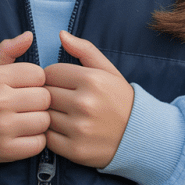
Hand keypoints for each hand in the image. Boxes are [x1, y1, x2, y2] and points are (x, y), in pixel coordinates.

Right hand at [0, 31, 50, 163]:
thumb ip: (8, 50)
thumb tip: (29, 35)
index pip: (39, 74)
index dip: (36, 81)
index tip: (25, 87)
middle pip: (45, 98)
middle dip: (40, 101)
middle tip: (27, 105)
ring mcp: (2, 127)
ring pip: (44, 121)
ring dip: (39, 121)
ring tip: (26, 119)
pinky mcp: (5, 150)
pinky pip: (39, 143)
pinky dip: (35, 141)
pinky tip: (23, 135)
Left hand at [44, 31, 134, 168]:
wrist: (140, 136)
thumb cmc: (120, 99)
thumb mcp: (107, 70)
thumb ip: (84, 50)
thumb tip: (60, 34)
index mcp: (91, 80)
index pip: (49, 73)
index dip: (51, 77)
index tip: (60, 83)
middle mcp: (84, 104)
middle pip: (45, 94)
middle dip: (48, 95)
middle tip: (58, 99)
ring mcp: (79, 128)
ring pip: (44, 116)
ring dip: (48, 115)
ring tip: (61, 114)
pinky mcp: (75, 150)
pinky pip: (48, 138)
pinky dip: (51, 134)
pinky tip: (63, 130)